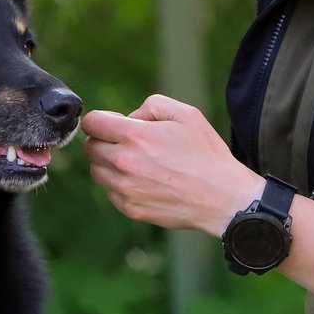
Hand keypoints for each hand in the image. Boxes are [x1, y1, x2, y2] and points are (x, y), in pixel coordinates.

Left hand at [81, 95, 265, 237]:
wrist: (223, 197)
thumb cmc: (206, 153)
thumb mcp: (185, 113)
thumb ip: (151, 105)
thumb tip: (129, 118)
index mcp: (134, 136)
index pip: (92, 123)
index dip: (102, 120)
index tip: (115, 124)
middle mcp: (123, 163)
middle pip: (90, 147)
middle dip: (104, 141)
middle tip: (128, 143)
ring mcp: (125, 189)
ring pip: (97, 171)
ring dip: (109, 164)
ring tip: (138, 163)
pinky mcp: (131, 209)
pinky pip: (110, 192)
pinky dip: (120, 185)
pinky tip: (145, 181)